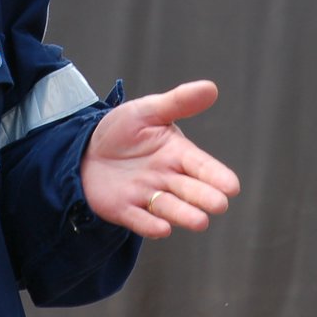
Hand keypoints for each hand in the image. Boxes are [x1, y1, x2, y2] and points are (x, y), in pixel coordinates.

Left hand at [80, 80, 240, 237]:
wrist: (84, 150)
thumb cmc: (122, 131)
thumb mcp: (148, 111)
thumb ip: (178, 102)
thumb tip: (211, 88)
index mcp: (177, 154)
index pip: (201, 166)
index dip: (216, 175)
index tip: (232, 186)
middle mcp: (167, 178)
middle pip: (190, 190)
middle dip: (205, 198)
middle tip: (219, 204)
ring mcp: (146, 196)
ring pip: (170, 208)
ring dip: (184, 215)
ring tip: (200, 221)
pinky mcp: (124, 210)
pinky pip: (139, 219)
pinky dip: (150, 225)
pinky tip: (162, 229)